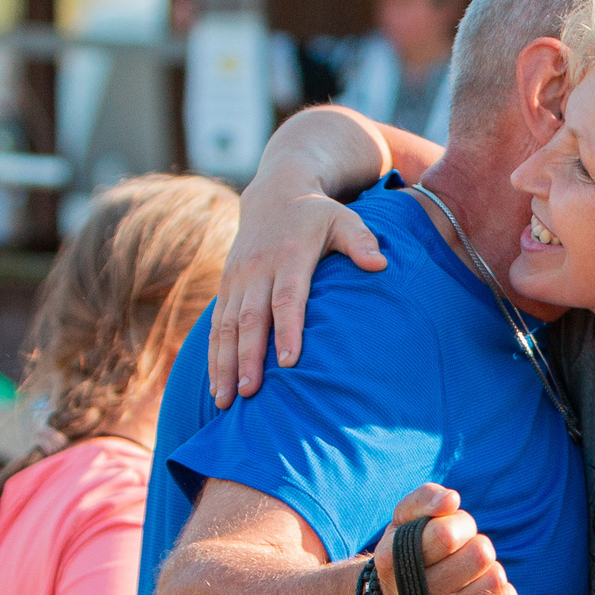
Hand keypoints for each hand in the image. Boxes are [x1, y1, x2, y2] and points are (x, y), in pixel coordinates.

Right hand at [209, 179, 384, 406]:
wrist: (275, 193)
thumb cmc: (318, 214)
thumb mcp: (344, 219)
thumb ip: (361, 241)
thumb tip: (380, 264)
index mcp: (288, 256)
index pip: (286, 298)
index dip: (287, 330)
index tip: (288, 363)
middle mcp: (257, 269)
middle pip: (250, 319)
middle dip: (247, 358)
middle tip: (249, 394)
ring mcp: (237, 279)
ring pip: (226, 327)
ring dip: (224, 365)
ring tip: (224, 401)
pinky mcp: (226, 286)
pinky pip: (216, 325)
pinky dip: (214, 356)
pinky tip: (217, 384)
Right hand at [371, 483, 517, 594]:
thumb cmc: (408, 553)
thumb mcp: (404, 520)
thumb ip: (425, 498)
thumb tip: (452, 500)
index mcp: (394, 561)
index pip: (448, 533)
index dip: (460, 525)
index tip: (448, 532)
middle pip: (481, 554)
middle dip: (476, 546)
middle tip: (459, 556)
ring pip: (496, 578)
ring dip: (486, 571)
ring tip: (466, 577)